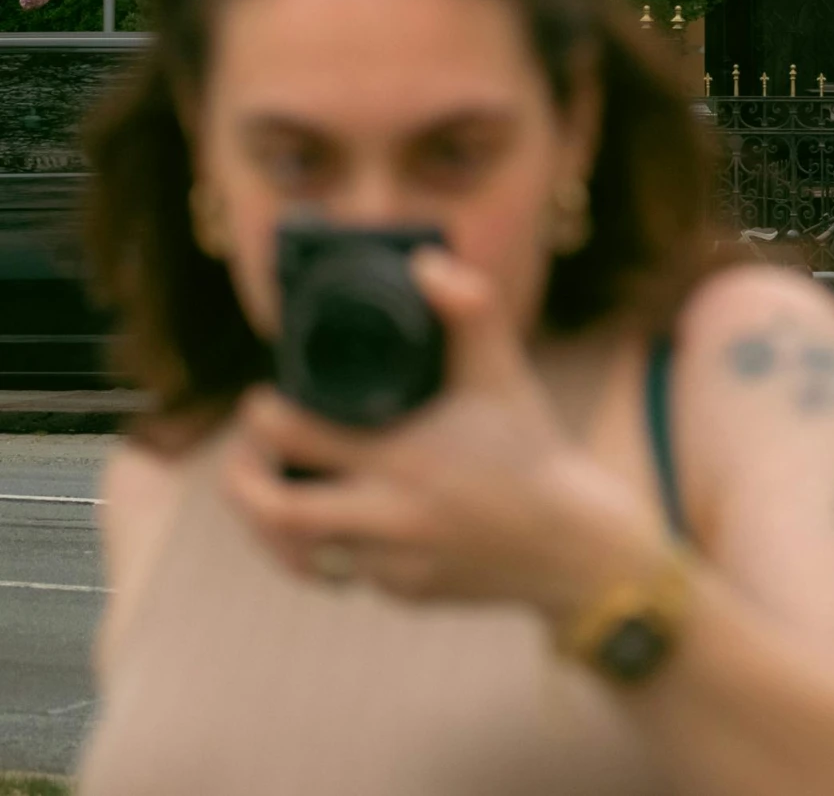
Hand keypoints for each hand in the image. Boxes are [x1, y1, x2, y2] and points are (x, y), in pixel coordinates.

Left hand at [224, 250, 669, 612]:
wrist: (571, 544)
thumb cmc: (530, 446)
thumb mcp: (502, 370)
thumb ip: (468, 308)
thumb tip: (423, 261)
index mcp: (402, 458)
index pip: (297, 439)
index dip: (264, 417)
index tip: (263, 398)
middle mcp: (388, 518)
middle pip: (275, 512)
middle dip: (240, 479)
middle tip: (243, 451)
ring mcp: (391, 564)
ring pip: (299, 555)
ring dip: (269, 525)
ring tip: (265, 490)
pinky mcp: (402, 594)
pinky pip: (344, 572)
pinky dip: (327, 546)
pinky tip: (328, 521)